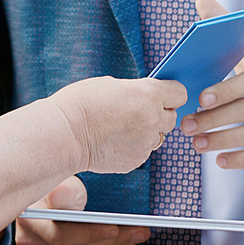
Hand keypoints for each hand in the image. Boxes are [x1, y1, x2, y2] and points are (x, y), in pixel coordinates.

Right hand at [14, 174, 149, 244]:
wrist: (39, 193)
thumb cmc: (50, 182)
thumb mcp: (55, 177)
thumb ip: (63, 189)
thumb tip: (67, 198)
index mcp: (28, 220)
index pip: (60, 236)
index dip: (90, 234)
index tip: (115, 228)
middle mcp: (30, 243)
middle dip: (113, 240)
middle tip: (139, 230)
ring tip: (136, 234)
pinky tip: (120, 241)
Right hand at [49, 75, 186, 172]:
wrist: (64, 134)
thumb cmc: (80, 105)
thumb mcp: (111, 84)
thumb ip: (136, 91)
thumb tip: (146, 97)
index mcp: (148, 94)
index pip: (179, 93)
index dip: (170, 94)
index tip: (162, 95)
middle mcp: (152, 119)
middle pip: (172, 117)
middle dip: (158, 114)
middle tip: (136, 111)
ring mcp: (145, 142)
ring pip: (158, 136)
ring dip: (146, 132)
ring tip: (121, 127)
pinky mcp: (136, 160)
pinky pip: (143, 151)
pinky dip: (133, 146)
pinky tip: (114, 140)